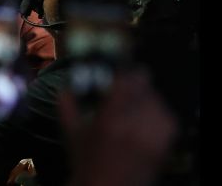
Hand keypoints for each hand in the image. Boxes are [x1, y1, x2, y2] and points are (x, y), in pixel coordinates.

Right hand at [61, 69, 176, 185]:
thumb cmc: (87, 162)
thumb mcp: (71, 132)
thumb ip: (66, 104)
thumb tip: (67, 84)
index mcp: (110, 120)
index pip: (127, 81)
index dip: (123, 72)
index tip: (118, 71)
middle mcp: (135, 125)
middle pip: (144, 88)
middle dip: (133, 84)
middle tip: (125, 87)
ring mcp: (153, 135)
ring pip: (156, 101)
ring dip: (145, 98)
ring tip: (134, 104)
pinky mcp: (165, 144)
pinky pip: (166, 117)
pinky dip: (156, 113)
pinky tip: (145, 118)